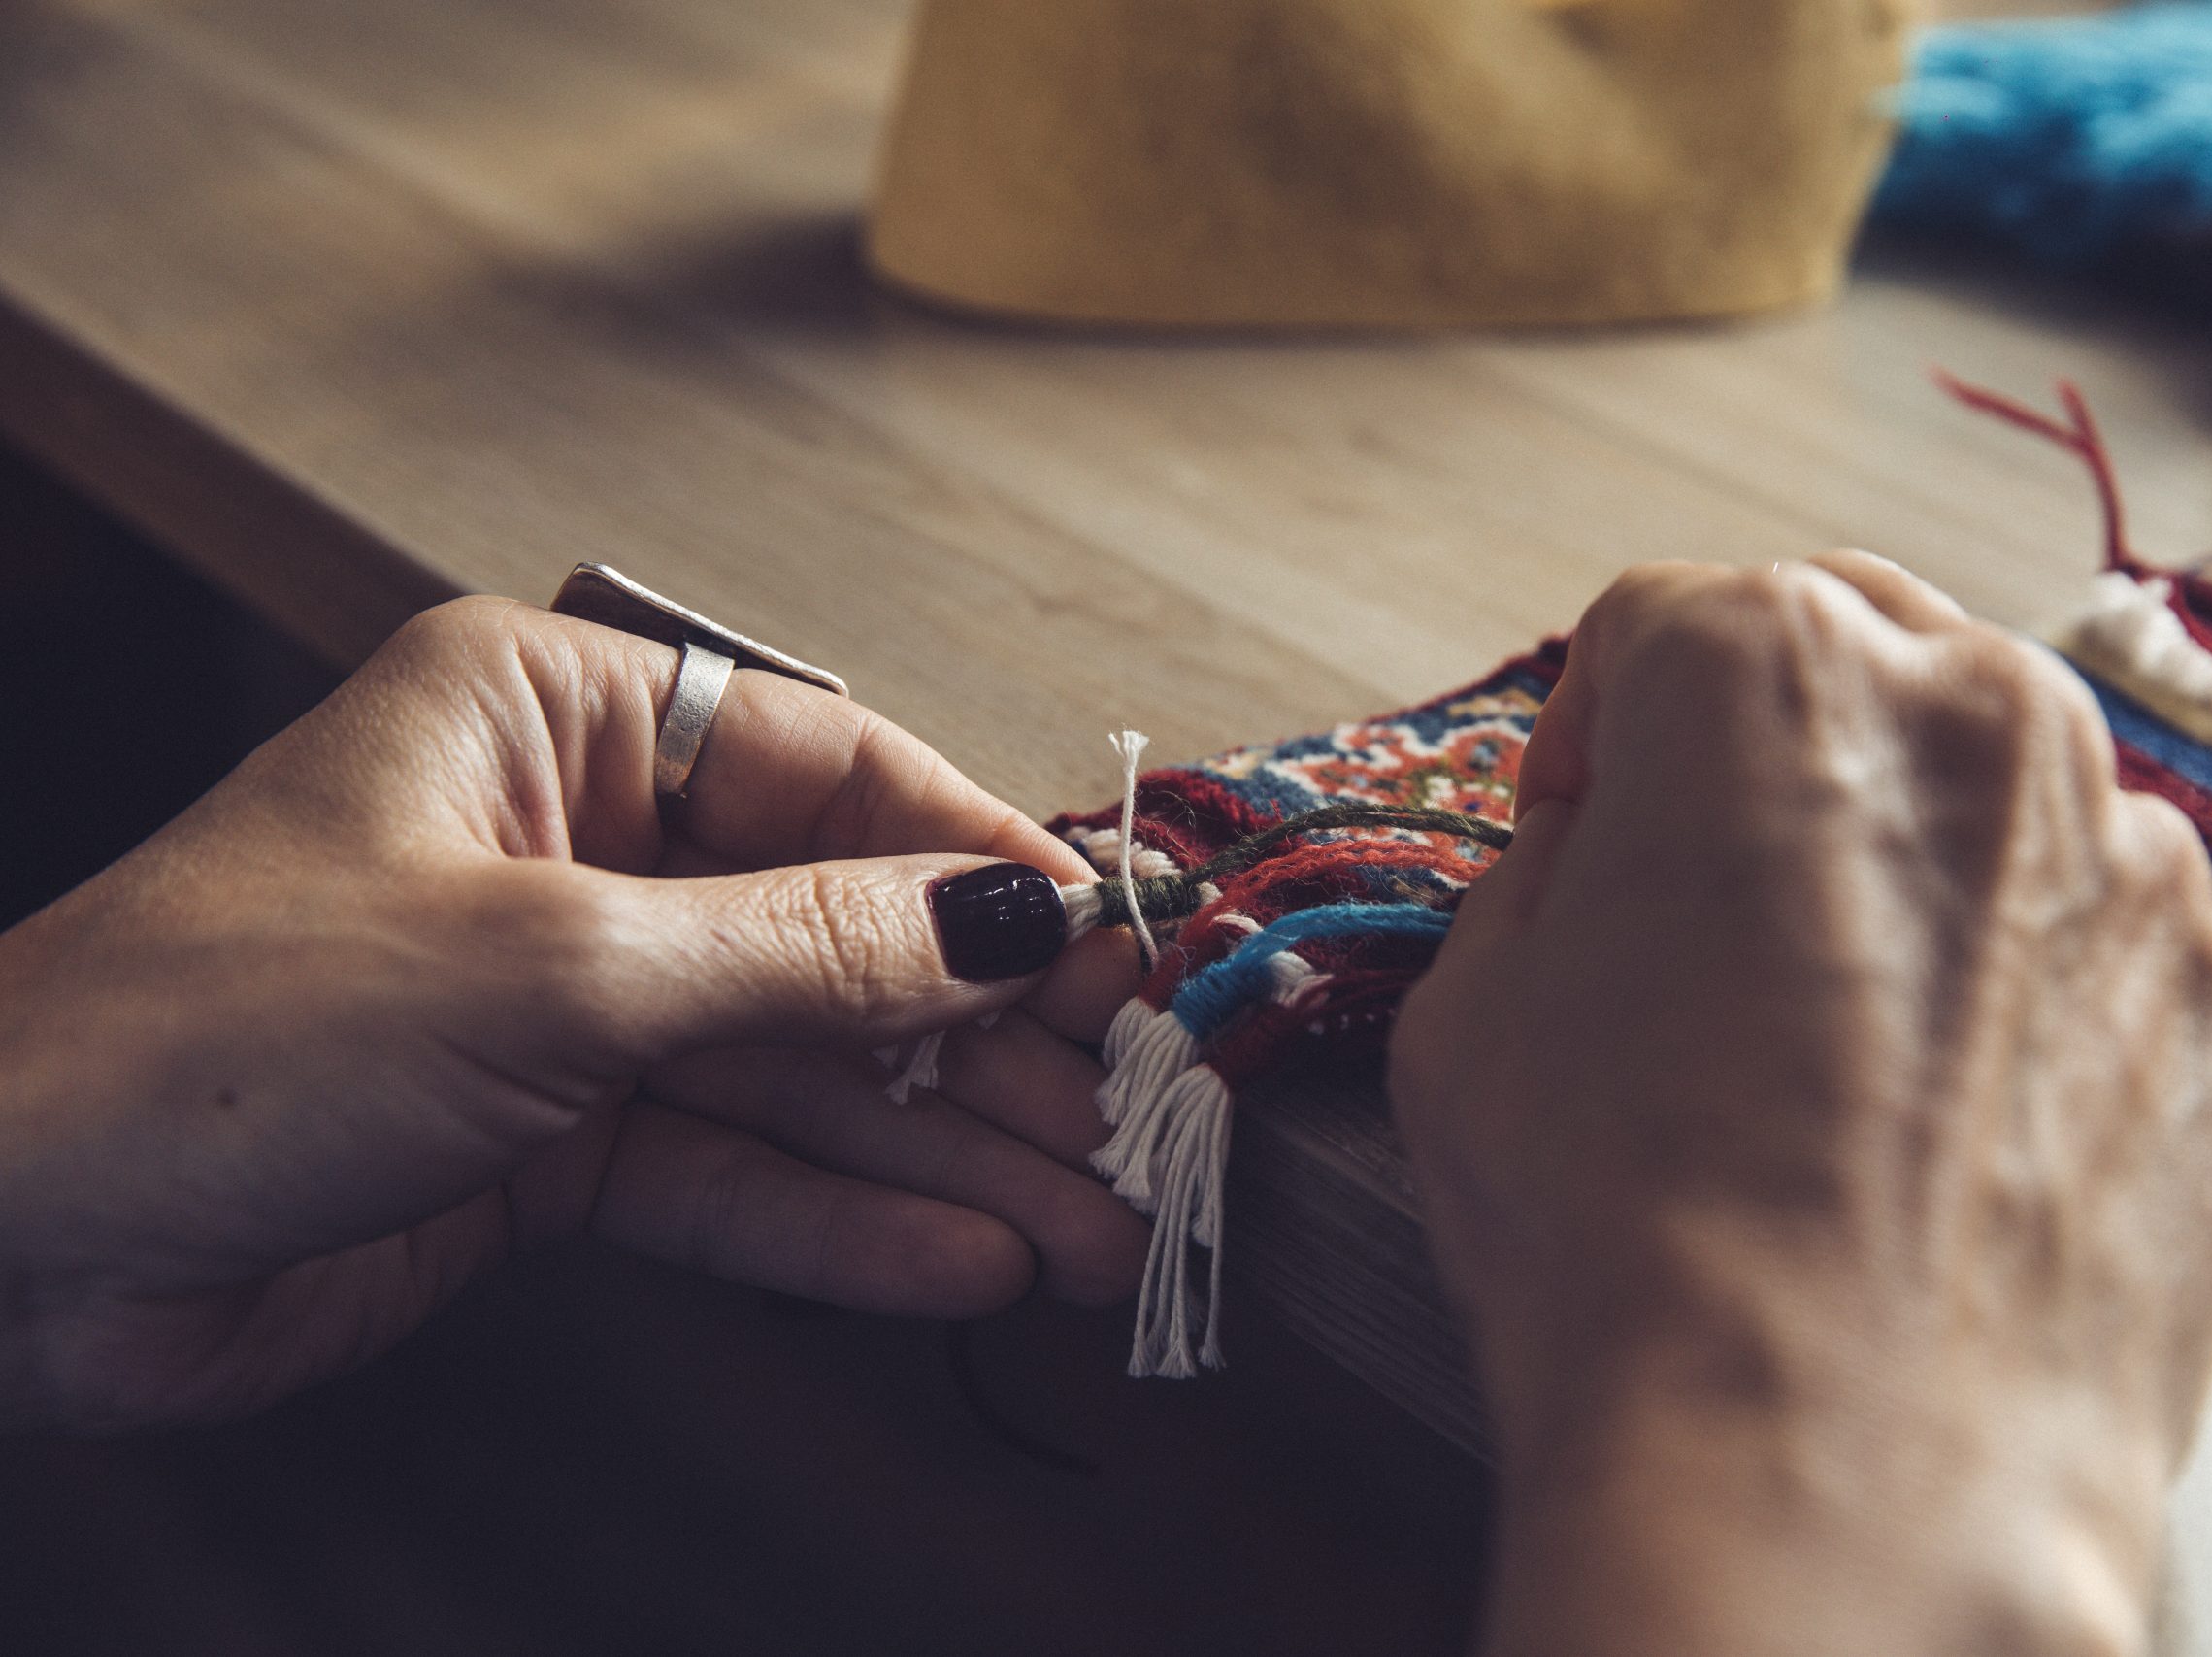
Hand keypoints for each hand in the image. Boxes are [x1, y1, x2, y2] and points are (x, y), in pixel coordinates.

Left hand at [0, 597, 1145, 1430]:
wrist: (3, 1238)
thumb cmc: (214, 1029)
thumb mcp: (554, 970)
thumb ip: (799, 957)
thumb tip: (998, 921)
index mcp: (558, 721)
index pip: (831, 771)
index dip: (986, 862)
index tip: (1111, 945)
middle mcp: (576, 847)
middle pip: (836, 936)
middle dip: (984, 1042)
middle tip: (1125, 1116)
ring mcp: (567, 1002)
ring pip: (800, 1075)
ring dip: (944, 1158)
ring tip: (1088, 1224)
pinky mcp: (547, 1140)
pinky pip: (728, 1173)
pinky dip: (839, 1223)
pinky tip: (960, 1263)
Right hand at [1390, 555, 2211, 1656]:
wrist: (1832, 1479)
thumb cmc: (1630, 1243)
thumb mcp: (1470, 1011)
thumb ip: (1542, 870)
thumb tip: (1605, 855)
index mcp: (1769, 671)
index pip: (1662, 622)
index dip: (1590, 740)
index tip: (1583, 836)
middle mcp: (1985, 721)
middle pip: (1859, 656)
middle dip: (1771, 754)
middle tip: (1713, 903)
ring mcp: (2141, 867)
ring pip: (2002, 805)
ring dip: (1915, 877)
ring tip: (1837, 1057)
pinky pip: (2114, 959)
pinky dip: (2038, 1012)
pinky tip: (1952, 1138)